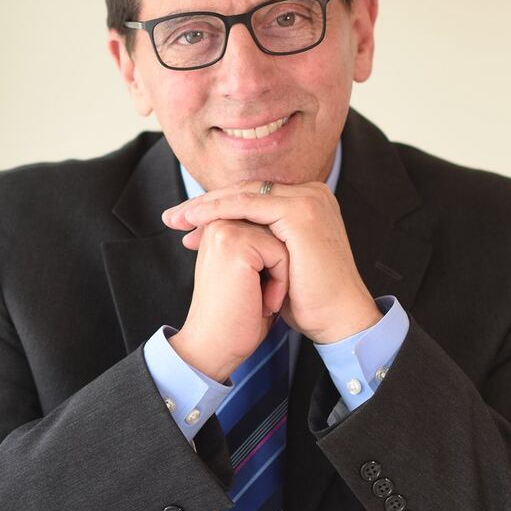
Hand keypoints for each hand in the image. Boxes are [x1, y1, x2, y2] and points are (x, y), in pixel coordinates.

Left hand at [163, 181, 379, 345]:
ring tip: (177, 218)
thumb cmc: (307, 298)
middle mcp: (311, 193)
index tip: (185, 223)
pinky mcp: (301, 212)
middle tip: (172, 217)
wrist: (338, 318)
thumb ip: (257, 240)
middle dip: (205, 204)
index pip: (252, 196)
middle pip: (246, 191)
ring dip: (205, 206)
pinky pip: (249, 205)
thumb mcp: (276, 261)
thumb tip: (219, 233)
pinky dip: (219, 210)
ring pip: (244, 195)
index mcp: (307, 201)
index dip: (216, 207)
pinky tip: (195, 219)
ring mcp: (308, 199)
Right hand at [170, 219, 288, 382]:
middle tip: (254, 296)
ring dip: (280, 276)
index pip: (270, 227)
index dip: (273, 263)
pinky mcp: (235, 244)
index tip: (251, 290)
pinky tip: (263, 302)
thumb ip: (258, 243)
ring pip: (282, 242)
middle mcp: (218, 222)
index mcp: (218, 225)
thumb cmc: (236, 315)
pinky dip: (281, 283)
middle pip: (278, 231)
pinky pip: (281, 253)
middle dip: (276, 267)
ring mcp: (225, 231)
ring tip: (259, 299)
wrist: (215, 346)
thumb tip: (286, 231)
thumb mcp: (249, 271)